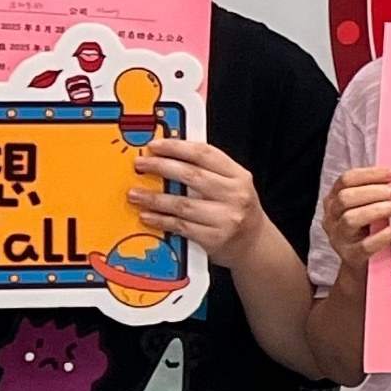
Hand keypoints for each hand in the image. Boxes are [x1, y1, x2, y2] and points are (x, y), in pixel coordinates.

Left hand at [132, 138, 267, 254]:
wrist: (254, 245)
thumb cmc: (237, 211)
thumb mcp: (232, 185)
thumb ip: (207, 171)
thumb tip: (168, 157)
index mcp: (239, 176)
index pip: (205, 154)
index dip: (177, 147)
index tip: (155, 146)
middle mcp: (235, 195)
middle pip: (192, 175)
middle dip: (161, 167)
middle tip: (140, 164)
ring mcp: (226, 218)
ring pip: (183, 204)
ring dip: (154, 198)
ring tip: (135, 194)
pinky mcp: (214, 238)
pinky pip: (181, 226)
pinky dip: (161, 220)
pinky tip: (147, 215)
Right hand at [321, 164, 390, 264]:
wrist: (361, 266)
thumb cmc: (367, 230)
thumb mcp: (366, 208)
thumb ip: (376, 193)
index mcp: (334, 199)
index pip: (346, 179)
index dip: (371, 174)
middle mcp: (331, 217)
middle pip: (346, 198)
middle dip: (374, 192)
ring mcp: (338, 238)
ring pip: (351, 219)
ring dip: (378, 210)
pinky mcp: (350, 256)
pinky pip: (366, 245)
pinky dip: (385, 234)